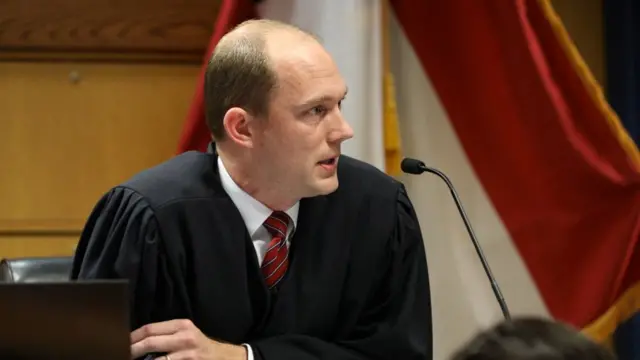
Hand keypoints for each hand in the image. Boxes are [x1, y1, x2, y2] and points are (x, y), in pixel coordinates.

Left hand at [130, 319, 246, 359]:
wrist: (223, 358)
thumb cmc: (199, 346)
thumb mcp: (186, 334)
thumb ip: (166, 334)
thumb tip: (138, 340)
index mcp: (181, 325)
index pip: (150, 328)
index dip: (133, 337)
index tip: (122, 343)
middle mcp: (184, 337)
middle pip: (150, 342)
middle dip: (132, 350)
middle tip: (122, 354)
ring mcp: (187, 354)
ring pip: (156, 359)